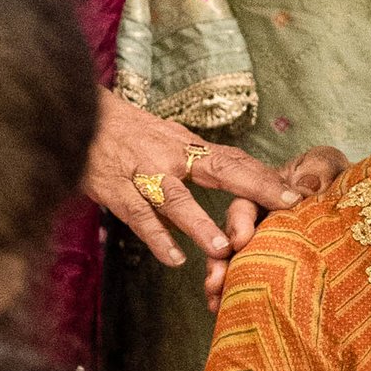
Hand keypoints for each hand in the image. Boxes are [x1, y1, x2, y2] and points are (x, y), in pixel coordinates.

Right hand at [86, 95, 303, 283]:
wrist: (71, 111)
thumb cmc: (122, 131)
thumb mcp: (163, 141)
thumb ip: (194, 167)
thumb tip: (235, 187)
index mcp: (185, 145)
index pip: (234, 160)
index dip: (266, 176)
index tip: (299, 193)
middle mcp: (169, 155)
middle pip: (220, 169)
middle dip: (256, 187)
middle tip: (287, 205)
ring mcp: (141, 172)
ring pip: (175, 199)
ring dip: (200, 223)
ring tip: (224, 247)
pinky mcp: (113, 188)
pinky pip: (137, 215)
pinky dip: (156, 237)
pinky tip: (174, 258)